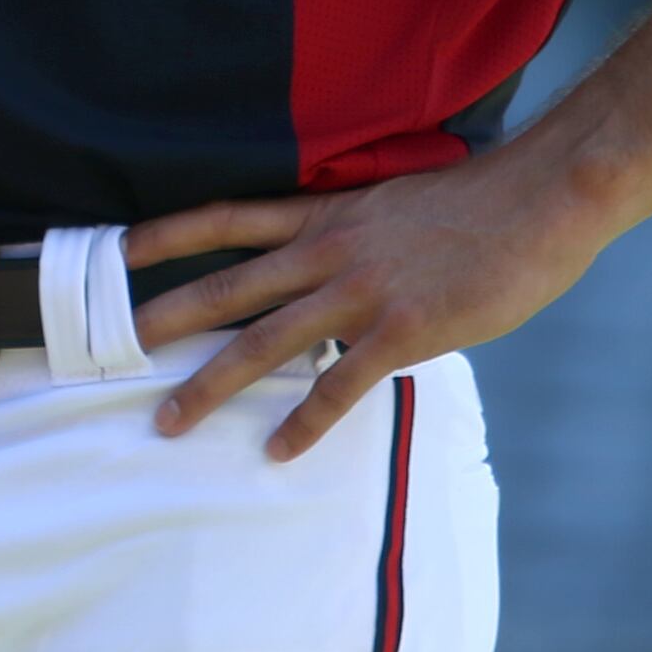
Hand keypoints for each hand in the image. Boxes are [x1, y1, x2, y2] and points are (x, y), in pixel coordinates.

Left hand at [126, 143, 613, 461]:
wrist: (540, 199)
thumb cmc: (478, 204)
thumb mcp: (393, 204)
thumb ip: (352, 236)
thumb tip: (329, 269)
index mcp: (326, 215)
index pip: (227, 217)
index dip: (168, 233)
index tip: (116, 247)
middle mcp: (329, 251)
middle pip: (228, 287)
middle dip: (165, 319)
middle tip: (112, 349)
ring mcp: (362, 292)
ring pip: (266, 342)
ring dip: (212, 386)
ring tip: (169, 420)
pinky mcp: (403, 331)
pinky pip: (340, 386)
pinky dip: (303, 424)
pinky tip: (275, 453)